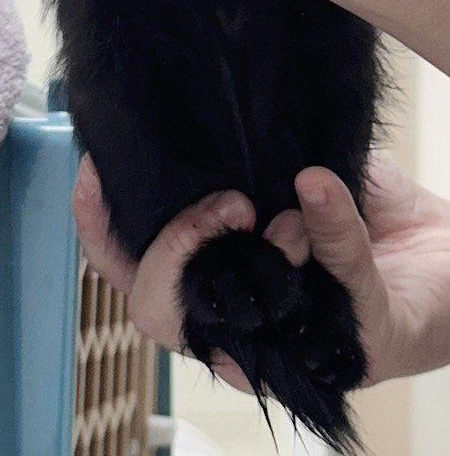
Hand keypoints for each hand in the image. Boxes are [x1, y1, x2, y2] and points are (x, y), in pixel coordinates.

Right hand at [71, 153, 449, 387]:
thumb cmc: (365, 216)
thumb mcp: (293, 168)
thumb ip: (255, 153)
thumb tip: (198, 109)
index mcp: (217, 281)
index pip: (130, 269)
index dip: (97, 227)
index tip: (91, 166)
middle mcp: (241, 324)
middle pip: (152, 310)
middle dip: (167, 247)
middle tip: (218, 199)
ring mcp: (294, 346)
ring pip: (217, 330)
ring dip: (224, 249)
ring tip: (252, 201)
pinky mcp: (360, 346)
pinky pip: (335, 282)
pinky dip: (326, 225)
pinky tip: (322, 186)